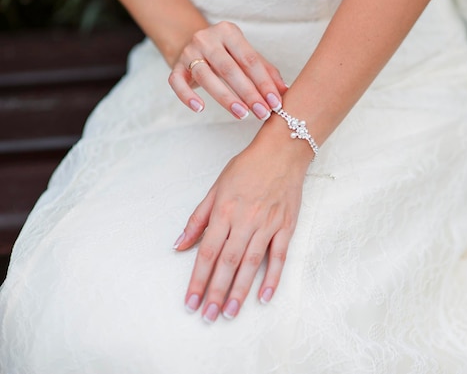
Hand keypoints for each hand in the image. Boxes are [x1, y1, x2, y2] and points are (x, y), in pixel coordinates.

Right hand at [168, 21, 288, 119]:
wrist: (193, 44)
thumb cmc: (227, 54)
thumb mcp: (247, 56)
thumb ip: (266, 72)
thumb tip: (286, 91)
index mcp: (228, 32)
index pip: (249, 59)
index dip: (264, 82)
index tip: (275, 102)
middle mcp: (207, 39)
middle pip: (229, 69)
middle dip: (248, 93)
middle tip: (263, 113)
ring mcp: (189, 52)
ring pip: (206, 77)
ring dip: (226, 98)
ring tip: (242, 114)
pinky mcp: (174, 66)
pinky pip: (177, 82)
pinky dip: (187, 96)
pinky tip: (200, 108)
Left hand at [172, 135, 309, 322]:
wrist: (282, 152)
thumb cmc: (247, 168)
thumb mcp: (216, 188)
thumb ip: (197, 219)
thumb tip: (179, 245)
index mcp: (223, 211)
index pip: (207, 252)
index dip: (197, 280)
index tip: (190, 301)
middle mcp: (244, 220)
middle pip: (227, 263)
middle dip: (216, 292)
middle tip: (208, 316)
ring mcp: (267, 224)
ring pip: (251, 263)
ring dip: (240, 290)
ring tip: (230, 313)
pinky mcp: (286, 226)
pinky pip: (279, 256)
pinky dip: (272, 277)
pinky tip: (264, 296)